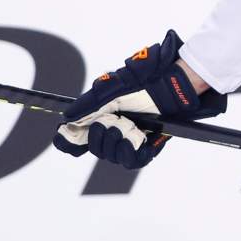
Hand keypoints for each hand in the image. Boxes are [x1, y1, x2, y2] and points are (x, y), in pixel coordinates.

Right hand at [53, 29, 225, 168]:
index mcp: (102, 115)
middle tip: (108, 124)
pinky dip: (131, 153)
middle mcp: (115, 129)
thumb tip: (66, 116)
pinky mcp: (148, 146)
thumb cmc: (146, 79)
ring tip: (124, 129)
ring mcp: (131, 138)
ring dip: (114, 145)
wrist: (174, 82)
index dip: (68, 140)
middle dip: (97, 139)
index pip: (77, 137)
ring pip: (112, 157)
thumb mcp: (114, 86)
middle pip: (95, 149)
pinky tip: (135, 141)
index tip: (66, 135)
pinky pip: (133, 162)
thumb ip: (90, 102)